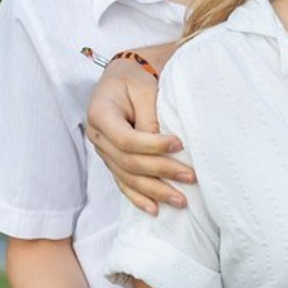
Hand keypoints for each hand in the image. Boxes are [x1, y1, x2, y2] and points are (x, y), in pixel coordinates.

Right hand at [87, 51, 191, 213]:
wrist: (124, 77)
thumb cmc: (136, 79)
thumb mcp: (145, 89)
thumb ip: (151, 116)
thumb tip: (164, 147)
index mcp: (100, 114)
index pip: (125, 139)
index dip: (153, 146)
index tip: (179, 144)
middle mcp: (97, 136)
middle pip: (128, 162)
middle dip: (161, 171)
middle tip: (190, 177)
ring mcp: (103, 151)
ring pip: (127, 177)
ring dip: (155, 191)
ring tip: (180, 200)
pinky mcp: (112, 161)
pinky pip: (123, 183)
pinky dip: (139, 198)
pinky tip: (154, 210)